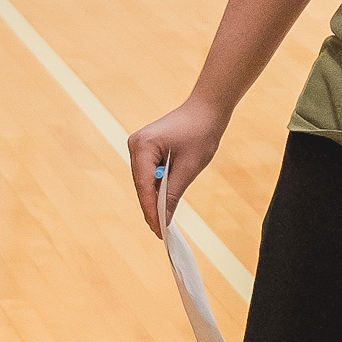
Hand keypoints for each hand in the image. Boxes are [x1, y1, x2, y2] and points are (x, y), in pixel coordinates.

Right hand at [128, 95, 228, 234]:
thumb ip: (173, 194)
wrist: (206, 109)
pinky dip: (157, 187)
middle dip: (152, 207)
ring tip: (163, 221)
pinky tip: (165, 201)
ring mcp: (138, 146)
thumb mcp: (190, 167)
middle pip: (141, 185)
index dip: (151, 211)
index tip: (158, 232)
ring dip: (154, 198)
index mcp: (143, 146)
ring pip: (144, 181)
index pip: (144, 186)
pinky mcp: (145, 148)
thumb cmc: (201, 133)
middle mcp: (135, 145)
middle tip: (161, 232)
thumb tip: (164, 220)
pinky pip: (149, 174)